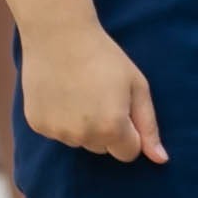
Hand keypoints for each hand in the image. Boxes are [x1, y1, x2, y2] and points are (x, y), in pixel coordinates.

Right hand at [19, 18, 167, 164]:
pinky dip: (63, 119)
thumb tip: (161, 160)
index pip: (129, 153)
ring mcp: (56, 133)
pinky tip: (63, 93)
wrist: (60, 38)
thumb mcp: (137, 88)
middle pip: (104, 148)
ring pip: (80, 141)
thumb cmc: (106, 59)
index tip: (126, 109)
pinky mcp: (37, 125)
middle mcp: (82, 137)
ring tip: (82, 91)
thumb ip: (149, 126)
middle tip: (103, 95)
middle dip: (108, 129)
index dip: (132, 133)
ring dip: (85, 125)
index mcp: (111, 128)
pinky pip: (58, 132)